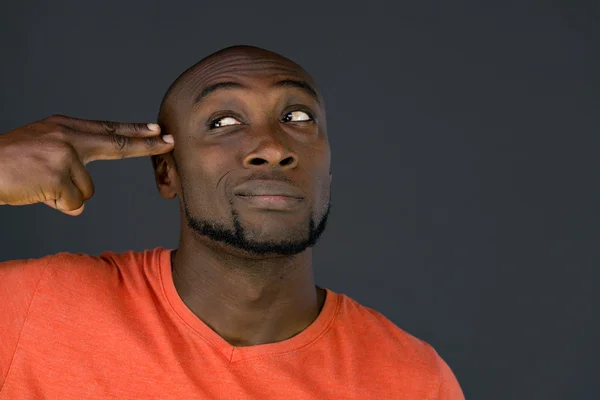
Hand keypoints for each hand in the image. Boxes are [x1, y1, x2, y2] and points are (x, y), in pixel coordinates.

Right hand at [0, 115, 173, 215]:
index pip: (108, 129)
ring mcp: (64, 154)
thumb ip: (70, 164)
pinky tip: (36, 193)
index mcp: (64, 127)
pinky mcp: (58, 174)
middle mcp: (68, 136)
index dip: (134, 131)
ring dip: (66, 196)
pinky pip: (73, 203)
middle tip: (170, 141)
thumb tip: (82, 202)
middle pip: (118, 143)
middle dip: (147, 145)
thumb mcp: (41, 148)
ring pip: (87, 190)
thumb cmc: (6, 163)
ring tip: (38, 185)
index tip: (158, 130)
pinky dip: (56, 205)